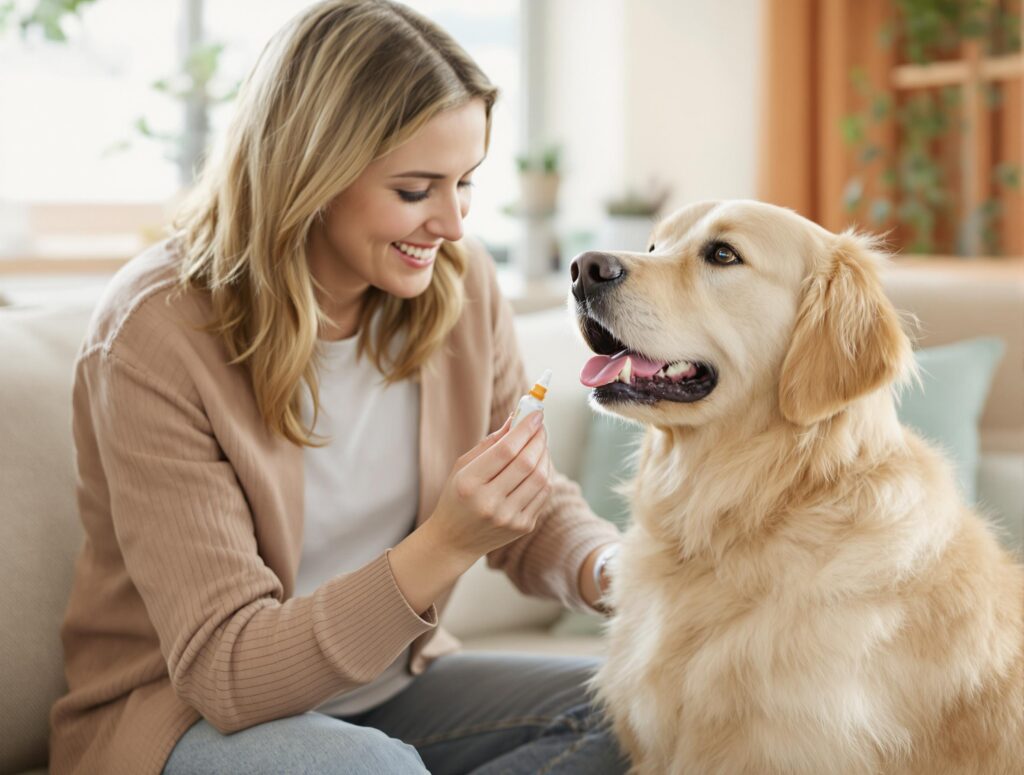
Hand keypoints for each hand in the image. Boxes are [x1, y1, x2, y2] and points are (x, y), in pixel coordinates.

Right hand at [425, 410, 552, 564]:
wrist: (454, 541)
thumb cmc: (456, 497)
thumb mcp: (462, 467)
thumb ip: (489, 443)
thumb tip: (517, 418)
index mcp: (469, 484)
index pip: (505, 450)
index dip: (525, 429)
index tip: (536, 413)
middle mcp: (489, 503)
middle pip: (526, 463)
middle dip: (538, 439)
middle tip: (540, 426)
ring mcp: (508, 518)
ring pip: (541, 478)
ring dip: (545, 455)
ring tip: (539, 444)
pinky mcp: (523, 526)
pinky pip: (544, 494)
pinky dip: (546, 474)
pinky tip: (539, 465)